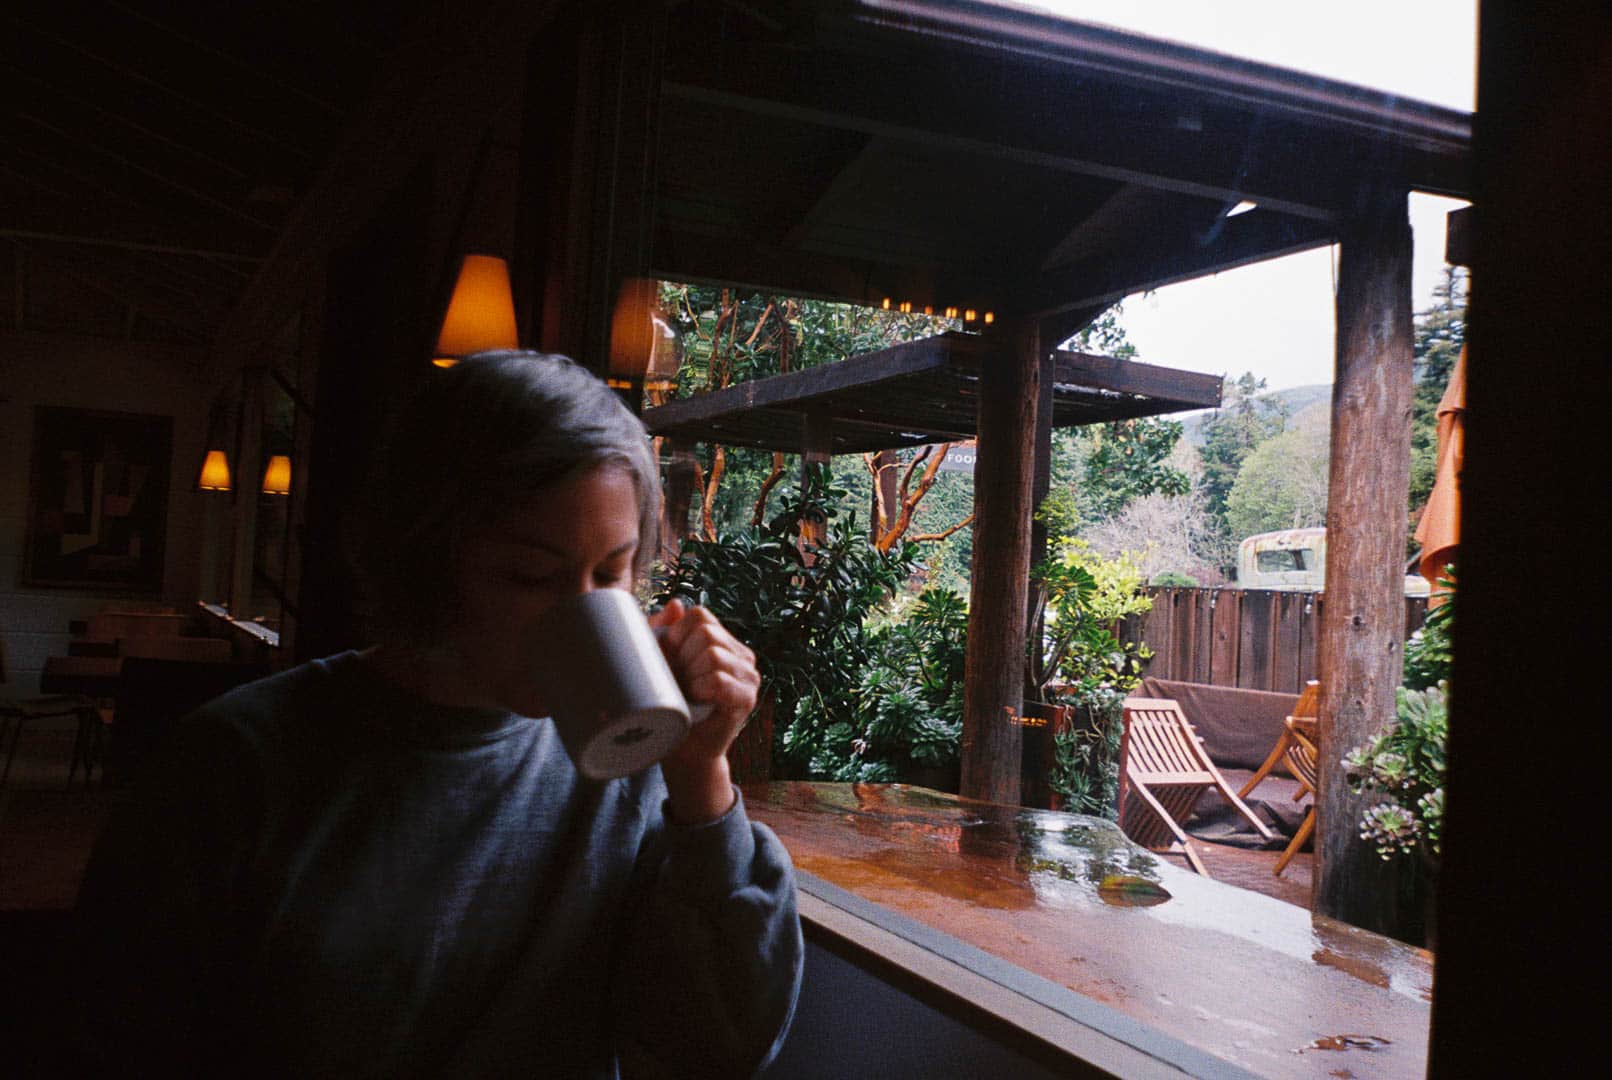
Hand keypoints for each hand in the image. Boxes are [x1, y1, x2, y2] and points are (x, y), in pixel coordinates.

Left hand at [647, 599, 759, 822]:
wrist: (684, 751)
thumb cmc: (672, 706)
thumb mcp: (661, 664)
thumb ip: (665, 631)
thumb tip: (676, 603)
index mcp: (724, 642)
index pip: (700, 616)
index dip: (677, 635)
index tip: (669, 660)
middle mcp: (742, 655)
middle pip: (706, 633)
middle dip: (683, 657)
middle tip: (679, 682)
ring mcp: (749, 676)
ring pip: (712, 655)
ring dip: (691, 676)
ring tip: (689, 694)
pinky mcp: (747, 698)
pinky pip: (719, 680)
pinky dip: (702, 689)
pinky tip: (698, 701)